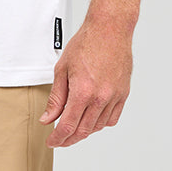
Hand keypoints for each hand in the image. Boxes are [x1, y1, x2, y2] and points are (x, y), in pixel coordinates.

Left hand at [40, 16, 132, 147]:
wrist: (110, 28)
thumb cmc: (87, 42)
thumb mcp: (62, 68)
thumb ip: (56, 97)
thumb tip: (48, 117)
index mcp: (83, 91)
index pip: (68, 126)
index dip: (58, 138)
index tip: (52, 142)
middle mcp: (100, 97)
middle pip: (83, 130)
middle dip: (69, 139)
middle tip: (60, 139)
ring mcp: (114, 97)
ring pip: (98, 127)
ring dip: (85, 131)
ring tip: (74, 126)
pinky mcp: (123, 94)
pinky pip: (112, 119)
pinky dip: (101, 123)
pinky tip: (92, 118)